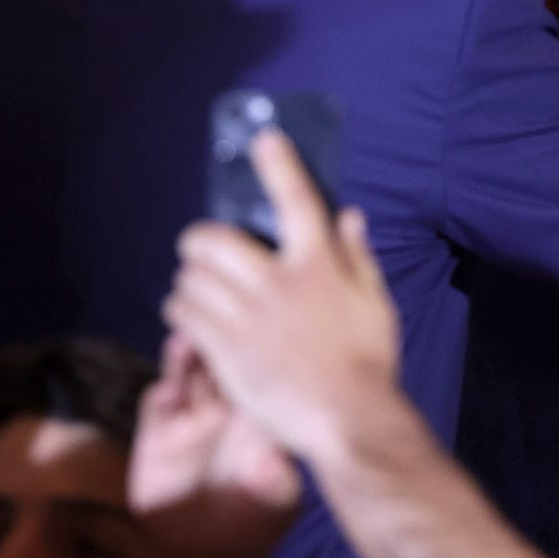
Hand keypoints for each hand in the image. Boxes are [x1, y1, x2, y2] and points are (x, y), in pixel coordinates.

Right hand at [129, 332, 302, 557]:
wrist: (205, 555)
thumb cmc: (250, 524)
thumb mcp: (272, 507)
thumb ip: (272, 486)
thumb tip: (270, 467)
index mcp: (260, 416)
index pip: (261, 371)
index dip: (259, 350)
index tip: (258, 331)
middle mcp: (225, 409)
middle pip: (222, 362)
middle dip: (217, 341)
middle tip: (214, 325)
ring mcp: (190, 420)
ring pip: (187, 376)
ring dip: (185, 357)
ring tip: (184, 344)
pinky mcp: (157, 438)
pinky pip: (157, 408)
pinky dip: (159, 397)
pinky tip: (164, 394)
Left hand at [162, 128, 402, 464]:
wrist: (346, 418)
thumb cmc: (368, 360)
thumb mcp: (377, 302)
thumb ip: (358, 256)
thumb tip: (349, 216)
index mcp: (319, 265)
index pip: (296, 201)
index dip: (278, 165)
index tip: (264, 140)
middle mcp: (278, 283)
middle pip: (215, 239)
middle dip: (201, 239)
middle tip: (205, 249)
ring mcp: (246, 317)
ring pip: (191, 276)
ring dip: (191, 277)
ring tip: (200, 288)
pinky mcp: (223, 350)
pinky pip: (182, 313)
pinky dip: (181, 309)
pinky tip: (192, 317)